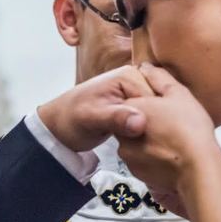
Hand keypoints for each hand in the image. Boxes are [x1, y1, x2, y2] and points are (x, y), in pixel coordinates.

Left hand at [37, 66, 152, 152]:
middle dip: (159, 124)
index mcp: (128, 76)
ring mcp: (135, 93)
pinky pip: (151, 118)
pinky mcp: (134, 107)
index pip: (158, 97)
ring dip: (156, 129)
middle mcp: (135, 80)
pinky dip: (150, 131)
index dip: (160, 118)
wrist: (59, 126)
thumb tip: (139, 122)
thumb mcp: (91, 119)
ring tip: (152, 145)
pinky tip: (148, 143)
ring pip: (158, 113)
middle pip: (161, 104)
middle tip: (154, 143)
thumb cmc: (70, 119)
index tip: (161, 137)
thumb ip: (115, 119)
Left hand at [114, 64, 217, 193]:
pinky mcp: (135, 171)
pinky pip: (142, 160)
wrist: (197, 169)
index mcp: (131, 108)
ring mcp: (127, 154)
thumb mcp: (178, 94)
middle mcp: (122, 130)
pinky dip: (153, 158)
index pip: (133, 100)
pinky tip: (170, 155)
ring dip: (150, 141)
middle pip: (133, 121)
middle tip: (172, 125)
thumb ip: (159, 77)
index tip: (168, 110)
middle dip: (148, 122)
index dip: (152, 104)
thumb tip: (145, 67)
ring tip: (173, 142)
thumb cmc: (189, 129)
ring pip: (136, 142)